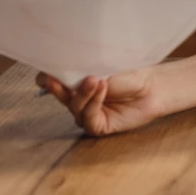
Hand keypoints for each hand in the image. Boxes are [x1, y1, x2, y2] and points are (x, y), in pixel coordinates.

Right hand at [36, 69, 161, 136]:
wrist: (151, 86)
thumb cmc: (129, 75)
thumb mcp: (103, 68)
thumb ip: (82, 71)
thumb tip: (62, 67)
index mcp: (75, 84)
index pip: (53, 83)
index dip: (46, 80)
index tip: (44, 74)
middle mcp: (78, 100)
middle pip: (61, 96)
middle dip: (57, 87)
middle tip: (54, 79)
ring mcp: (87, 114)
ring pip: (75, 107)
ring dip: (84, 93)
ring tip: (95, 79)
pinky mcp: (98, 127)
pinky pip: (89, 117)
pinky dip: (94, 102)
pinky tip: (102, 88)